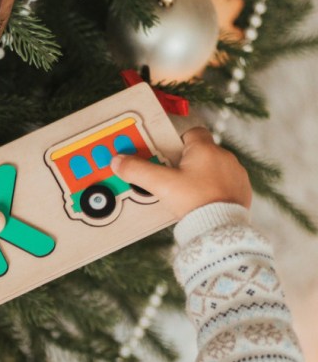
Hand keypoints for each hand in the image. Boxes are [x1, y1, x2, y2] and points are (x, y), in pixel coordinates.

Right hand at [111, 127, 251, 219]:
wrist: (220, 228)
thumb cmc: (194, 201)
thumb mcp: (160, 185)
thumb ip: (138, 171)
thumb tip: (119, 161)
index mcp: (205, 149)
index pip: (191, 132)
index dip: (177, 141)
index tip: (166, 154)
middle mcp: (224, 157)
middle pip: (200, 152)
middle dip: (185, 163)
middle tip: (170, 178)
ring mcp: (236, 174)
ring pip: (213, 168)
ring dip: (201, 177)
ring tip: (186, 194)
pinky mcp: (242, 191)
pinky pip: (225, 184)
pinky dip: (213, 190)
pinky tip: (201, 202)